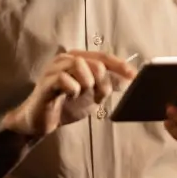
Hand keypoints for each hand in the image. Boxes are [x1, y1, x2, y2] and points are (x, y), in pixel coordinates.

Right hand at [4, 51, 136, 139]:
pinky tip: (70, 96)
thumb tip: (128, 79)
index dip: (120, 65)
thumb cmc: (66, 104)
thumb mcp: (93, 95)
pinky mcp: (47, 81)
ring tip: (84, 96)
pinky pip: (65, 79)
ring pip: (80, 66)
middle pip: (96, 63)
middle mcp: (66, 59)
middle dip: (103, 83)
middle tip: (99, 98)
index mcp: (78, 59)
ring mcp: (55, 68)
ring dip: (88, 85)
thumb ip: (109, 85)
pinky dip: (73, 90)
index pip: (103, 56)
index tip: (134, 76)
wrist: (42, 121)